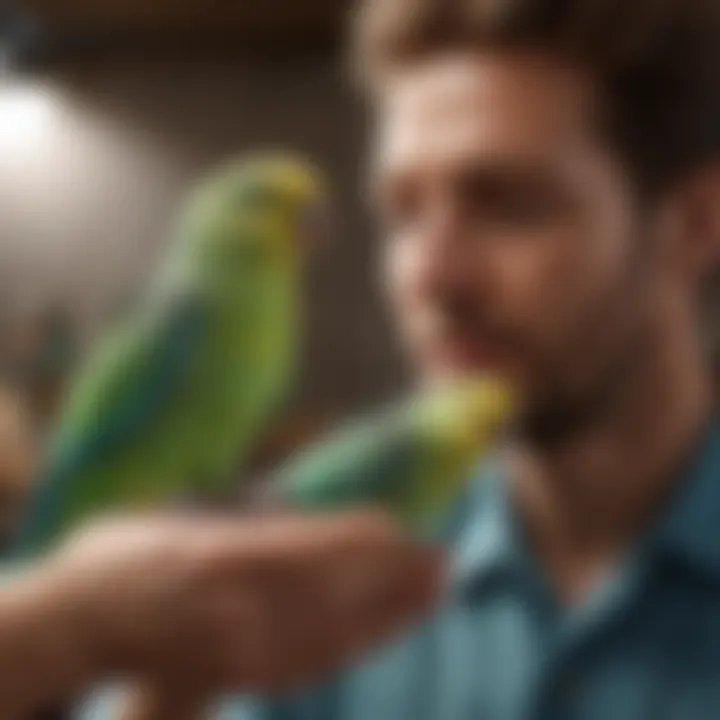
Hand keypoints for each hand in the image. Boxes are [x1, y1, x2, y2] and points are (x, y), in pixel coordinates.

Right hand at [45, 510, 443, 694]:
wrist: (77, 624)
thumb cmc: (123, 555)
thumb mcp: (177, 516)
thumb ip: (243, 521)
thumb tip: (305, 515)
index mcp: (222, 554)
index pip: (312, 549)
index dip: (363, 541)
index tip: (403, 528)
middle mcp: (239, 605)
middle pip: (336, 593)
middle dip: (395, 578)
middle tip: (443, 561)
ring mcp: (241, 648)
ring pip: (333, 633)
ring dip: (390, 613)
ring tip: (432, 592)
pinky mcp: (240, 675)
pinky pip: (311, 662)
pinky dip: (357, 643)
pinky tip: (385, 628)